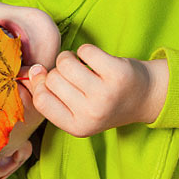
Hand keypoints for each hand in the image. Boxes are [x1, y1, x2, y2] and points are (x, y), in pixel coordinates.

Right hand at [23, 44, 168, 137]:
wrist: (146, 97)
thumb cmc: (105, 101)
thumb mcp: (77, 110)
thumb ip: (51, 96)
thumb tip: (31, 71)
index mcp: (77, 127)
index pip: (41, 100)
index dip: (40, 85)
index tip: (49, 79)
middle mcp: (91, 114)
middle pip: (52, 79)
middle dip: (59, 72)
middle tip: (76, 77)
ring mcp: (105, 94)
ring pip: (65, 63)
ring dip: (70, 58)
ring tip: (83, 66)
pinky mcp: (117, 73)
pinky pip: (85, 51)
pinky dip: (87, 51)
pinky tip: (97, 60)